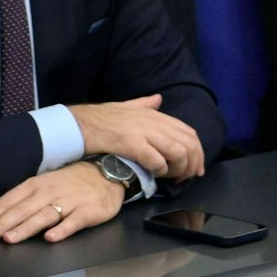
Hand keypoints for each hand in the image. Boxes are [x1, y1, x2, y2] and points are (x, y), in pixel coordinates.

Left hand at [0, 160, 125, 242]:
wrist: (108, 174)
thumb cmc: (73, 183)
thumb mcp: (46, 184)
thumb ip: (25, 200)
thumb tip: (1, 214)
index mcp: (37, 185)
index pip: (10, 200)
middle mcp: (51, 192)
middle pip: (23, 210)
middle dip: (3, 223)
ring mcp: (70, 202)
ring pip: (44, 216)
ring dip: (26, 227)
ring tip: (11, 238)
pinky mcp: (88, 212)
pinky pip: (74, 222)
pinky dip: (62, 230)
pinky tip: (52, 237)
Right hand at [70, 94, 203, 179]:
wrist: (77, 124)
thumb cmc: (100, 118)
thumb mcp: (126, 106)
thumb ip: (145, 104)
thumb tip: (158, 98)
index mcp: (155, 114)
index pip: (189, 133)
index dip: (198, 152)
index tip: (197, 167)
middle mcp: (154, 122)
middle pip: (188, 144)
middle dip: (193, 164)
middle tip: (186, 177)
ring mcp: (144, 132)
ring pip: (178, 153)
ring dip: (178, 169)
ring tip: (171, 177)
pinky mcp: (132, 144)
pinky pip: (157, 161)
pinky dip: (161, 170)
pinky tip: (155, 174)